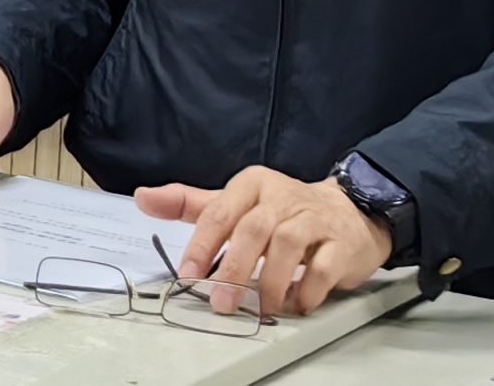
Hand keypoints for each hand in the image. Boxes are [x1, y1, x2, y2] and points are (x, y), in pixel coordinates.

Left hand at [134, 168, 391, 317]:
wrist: (350, 213)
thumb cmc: (283, 211)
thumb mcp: (236, 202)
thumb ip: (191, 204)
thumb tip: (144, 199)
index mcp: (251, 185)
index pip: (218, 212)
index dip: (201, 246)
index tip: (189, 276)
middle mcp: (282, 198)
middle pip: (251, 230)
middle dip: (233, 269)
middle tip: (221, 302)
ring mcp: (314, 220)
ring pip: (287, 246)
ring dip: (270, 282)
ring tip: (261, 308)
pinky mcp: (341, 244)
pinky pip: (323, 268)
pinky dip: (307, 290)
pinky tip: (295, 304)